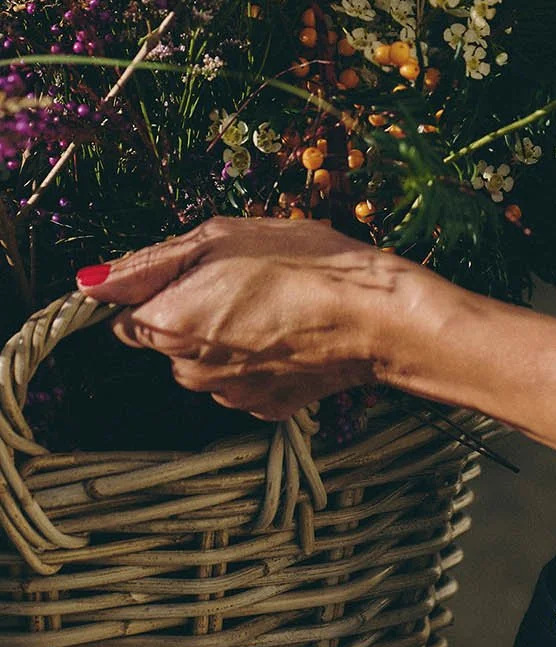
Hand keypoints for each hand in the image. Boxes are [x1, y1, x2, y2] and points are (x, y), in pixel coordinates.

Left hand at [75, 217, 420, 419]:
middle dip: (191, 310)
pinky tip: (290, 330)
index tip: (191, 271)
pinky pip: (243, 378)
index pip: (124, 316)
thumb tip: (91, 282)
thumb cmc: (302, 263)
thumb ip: (150, 263)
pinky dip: (257, 357)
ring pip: (204, 360)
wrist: (374, 316)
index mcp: (167, 322)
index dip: (154, 289)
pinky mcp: (264, 407)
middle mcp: (187, 368)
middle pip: (165, 339)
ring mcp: (228, 394)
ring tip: (274, 300)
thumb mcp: (222, 238)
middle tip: (242, 276)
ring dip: (224, 334)